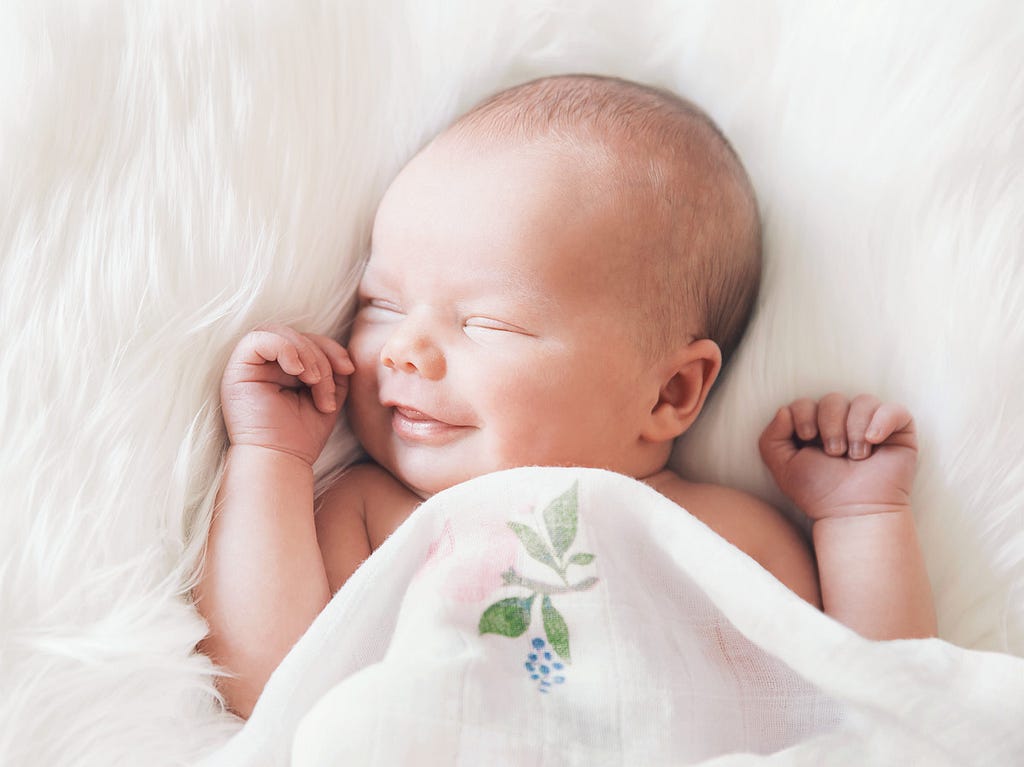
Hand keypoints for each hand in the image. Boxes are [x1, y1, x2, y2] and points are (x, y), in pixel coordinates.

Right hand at [220, 324, 354, 464]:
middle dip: (319, 353)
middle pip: (295, 334)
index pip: (306, 339)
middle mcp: (263, 365)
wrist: (282, 459)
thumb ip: (333, 369)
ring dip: (305, 354)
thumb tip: (343, 357)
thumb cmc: (301, 435)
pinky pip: (257, 340)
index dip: (330, 348)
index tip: (347, 369)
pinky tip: (297, 372)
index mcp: (282, 369)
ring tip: (313, 382)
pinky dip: (283, 349)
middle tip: (324, 383)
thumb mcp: (328, 395)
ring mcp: (248, 367)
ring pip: (279, 333)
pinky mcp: (237, 370)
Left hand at [758, 393, 916, 520]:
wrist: (852, 513)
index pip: (806, 402)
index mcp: (816, 428)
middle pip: (833, 398)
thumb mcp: (783, 467)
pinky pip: (894, 410)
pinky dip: (881, 420)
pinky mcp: (899, 433)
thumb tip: (785, 410)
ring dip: (854, 427)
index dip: (804, 414)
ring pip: (863, 400)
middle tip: (834, 453)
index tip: (807, 437)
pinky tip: (873, 440)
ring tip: (855, 456)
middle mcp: (844, 423)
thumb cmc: (819, 493)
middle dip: (829, 424)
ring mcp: (872, 426)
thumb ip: (771, 438)